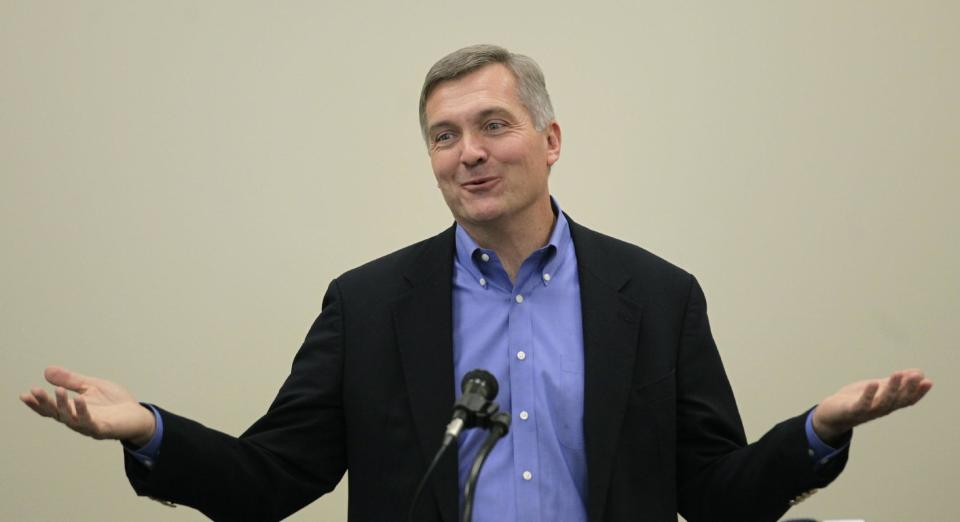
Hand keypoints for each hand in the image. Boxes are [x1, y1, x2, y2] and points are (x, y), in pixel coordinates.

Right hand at [20, 366, 155, 446]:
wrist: (138, 415)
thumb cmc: (115, 403)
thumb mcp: (91, 386)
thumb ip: (71, 380)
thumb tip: (47, 371)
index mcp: (73, 410)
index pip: (51, 409)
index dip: (37, 404)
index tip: (24, 395)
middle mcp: (78, 420)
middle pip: (57, 414)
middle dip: (45, 403)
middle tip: (35, 391)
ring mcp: (90, 426)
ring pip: (71, 418)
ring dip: (63, 405)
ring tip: (58, 390)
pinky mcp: (103, 429)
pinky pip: (90, 422)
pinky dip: (83, 411)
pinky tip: (80, 399)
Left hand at [812, 368, 932, 443]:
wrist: (832, 414)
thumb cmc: (856, 400)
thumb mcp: (878, 388)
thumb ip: (895, 382)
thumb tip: (919, 373)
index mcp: (888, 404)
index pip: (907, 400)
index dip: (918, 392)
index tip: (928, 382)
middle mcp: (881, 409)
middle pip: (897, 400)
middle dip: (907, 388)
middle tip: (916, 376)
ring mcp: (867, 411)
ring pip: (883, 401)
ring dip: (891, 388)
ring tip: (897, 374)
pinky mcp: (852, 410)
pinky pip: (862, 404)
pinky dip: (868, 394)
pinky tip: (873, 383)